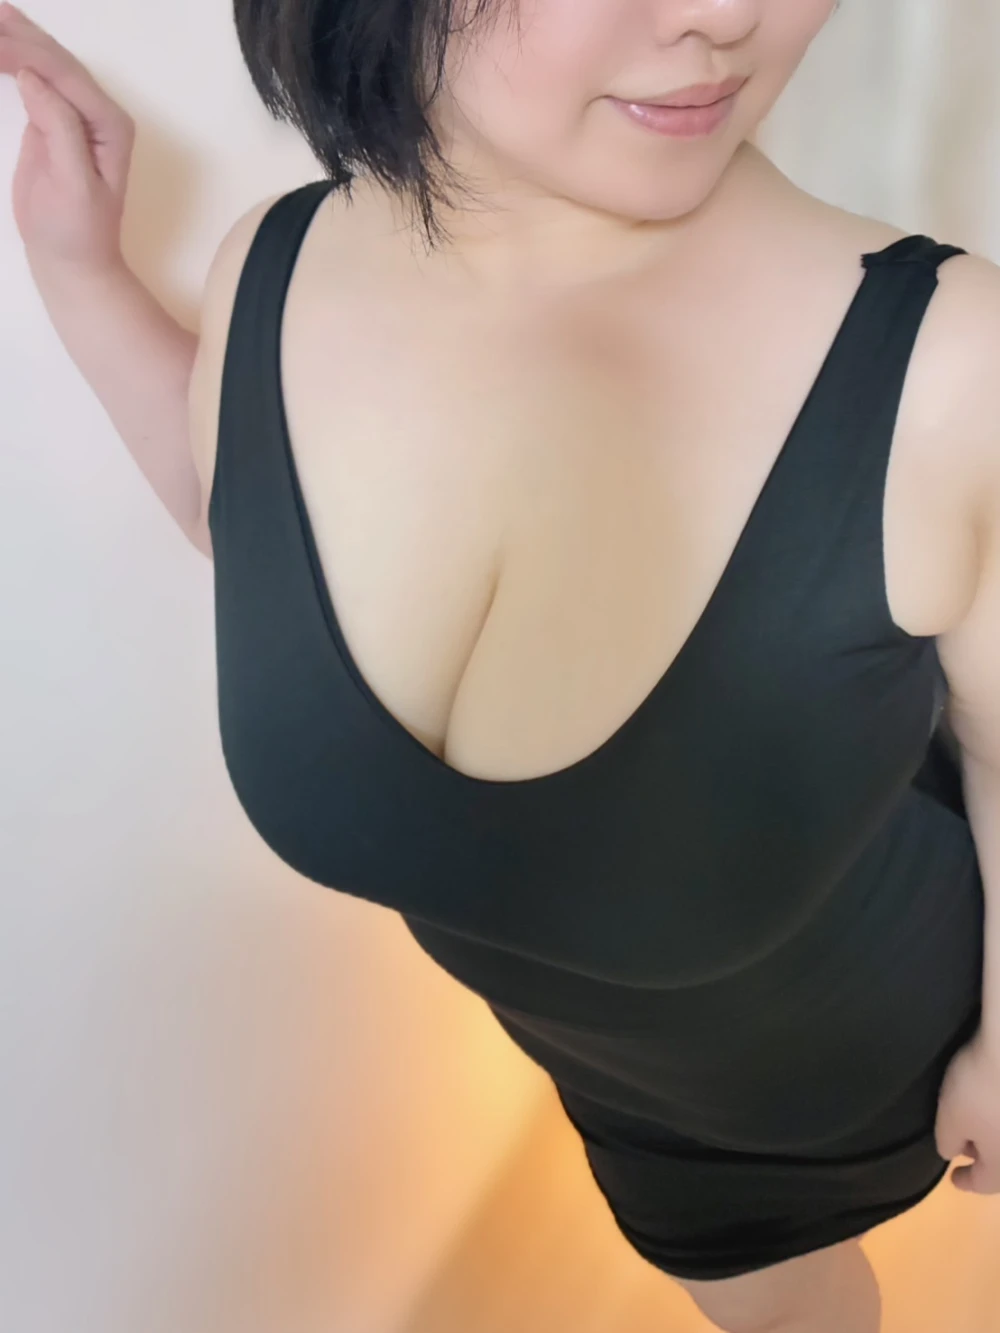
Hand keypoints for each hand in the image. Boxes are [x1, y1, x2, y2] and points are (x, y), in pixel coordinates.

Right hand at [0, 2, 133, 274]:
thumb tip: (33, 78)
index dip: (26, 50)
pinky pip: (32, 79)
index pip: (65, 73)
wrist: (71, 262)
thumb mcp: (73, 184)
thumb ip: (60, 129)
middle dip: (18, 35)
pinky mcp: (52, 122)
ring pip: (43, 64)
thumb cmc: (77, 232)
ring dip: (14, 37)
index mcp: (109, 124)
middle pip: (55, 60)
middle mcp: (97, 113)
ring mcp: (75, 114)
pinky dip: (11, 59)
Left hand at [934, 1023, 999, 1193]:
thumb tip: (954, 1153)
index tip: (955, 1178)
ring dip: (996, 1134)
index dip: (968, 1181)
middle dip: (985, 1157)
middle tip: (966, 1146)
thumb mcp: (950, 1119)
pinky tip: (994, 1098)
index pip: (985, 1183)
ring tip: (979, 1120)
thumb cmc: (980, 1089)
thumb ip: (948, 1142)